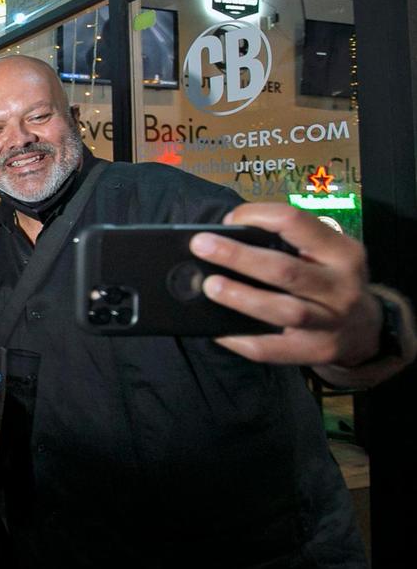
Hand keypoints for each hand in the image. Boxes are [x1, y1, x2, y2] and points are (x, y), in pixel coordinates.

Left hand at [190, 202, 380, 366]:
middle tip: (202, 246)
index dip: (257, 216)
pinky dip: (242, 341)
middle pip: (285, 269)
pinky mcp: (316, 351)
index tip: (228, 220)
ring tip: (210, 286)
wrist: (367, 329)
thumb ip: (288, 243)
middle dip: (239, 257)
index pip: (296, 222)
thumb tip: (227, 234)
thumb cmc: (330, 281)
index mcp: (341, 251)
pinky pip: (273, 349)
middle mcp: (340, 285)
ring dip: (242, 297)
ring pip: (283, 310)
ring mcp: (330, 322)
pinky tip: (219, 332)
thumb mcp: (326, 254)